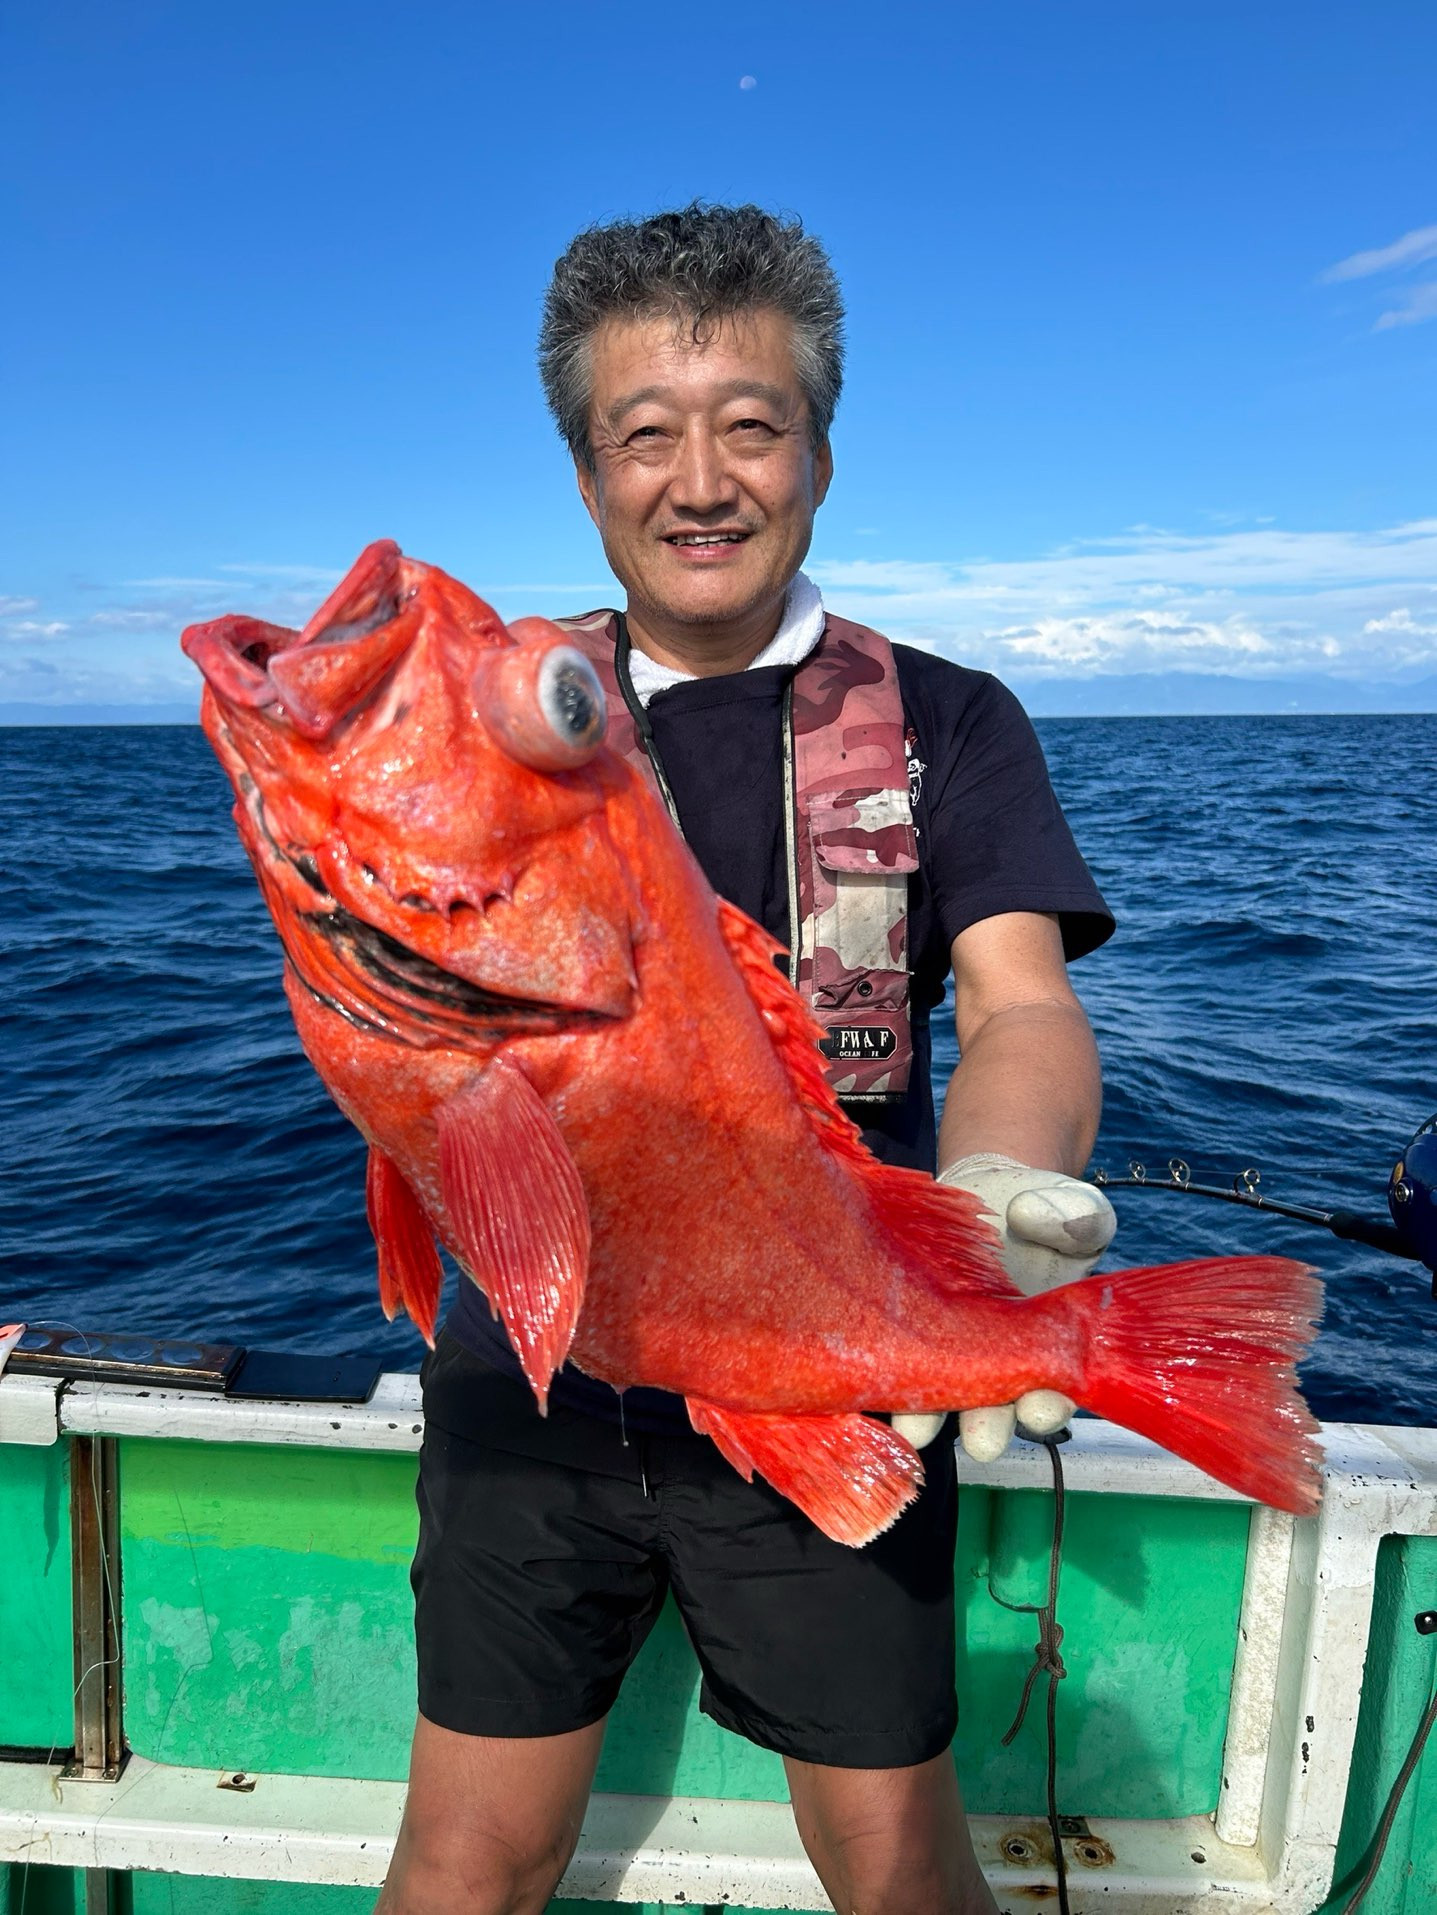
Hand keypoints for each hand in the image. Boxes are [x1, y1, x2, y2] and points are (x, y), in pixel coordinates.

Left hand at [890, 1154, 1115, 1456]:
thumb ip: (1073, 1216)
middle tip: (981, 1439)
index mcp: (1045, 1342)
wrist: (989, 1193)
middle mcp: (995, 1357)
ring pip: (937, 1394)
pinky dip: (879, 1380)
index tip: (1041, 1406)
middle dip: (988, 1425)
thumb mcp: (1068, 1207)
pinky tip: (865, 1389)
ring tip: (914, 1429)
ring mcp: (947, 1345)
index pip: (1051, 1388)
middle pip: (994, 1406)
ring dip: (927, 1416)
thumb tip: (1035, 1217)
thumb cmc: (1040, 1212)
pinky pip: (891, 1359)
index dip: (1049, 1404)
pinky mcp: (905, 1327)